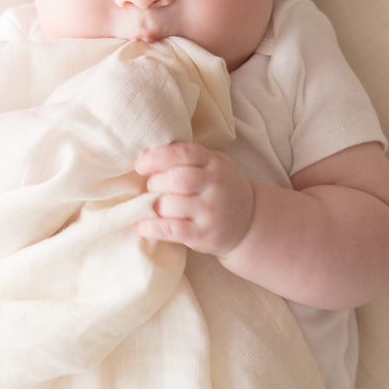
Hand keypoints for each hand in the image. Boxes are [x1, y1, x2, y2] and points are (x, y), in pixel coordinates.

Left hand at [133, 142, 253, 256]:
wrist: (249, 222)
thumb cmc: (220, 189)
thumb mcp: (213, 166)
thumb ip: (187, 159)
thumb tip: (147, 157)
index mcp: (215, 163)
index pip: (184, 153)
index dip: (158, 157)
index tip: (140, 165)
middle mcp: (215, 185)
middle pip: (177, 179)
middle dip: (155, 183)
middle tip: (152, 187)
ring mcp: (211, 211)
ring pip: (171, 204)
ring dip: (154, 205)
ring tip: (154, 205)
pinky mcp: (204, 235)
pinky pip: (172, 230)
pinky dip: (152, 227)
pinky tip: (139, 226)